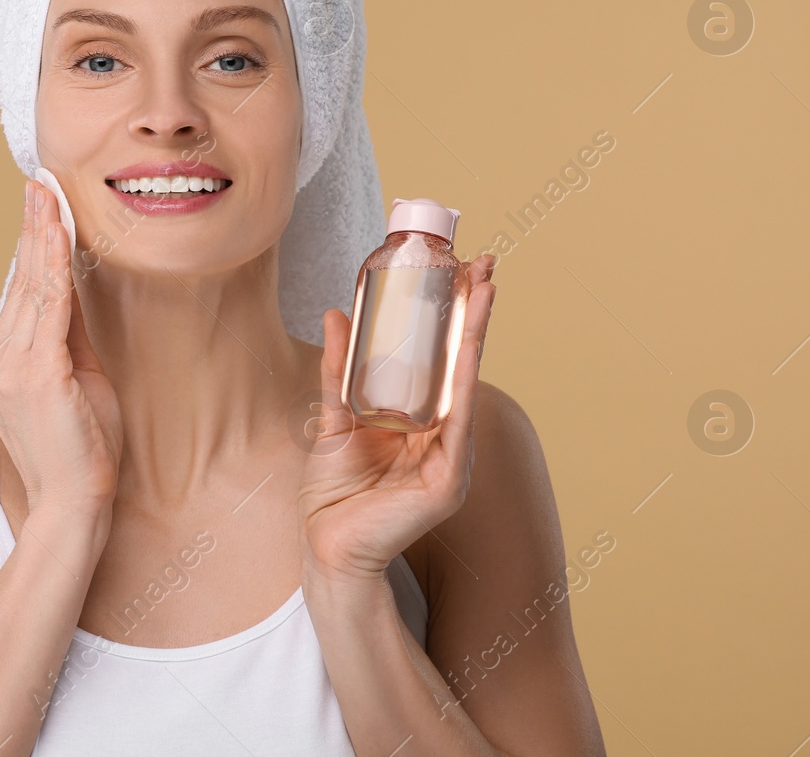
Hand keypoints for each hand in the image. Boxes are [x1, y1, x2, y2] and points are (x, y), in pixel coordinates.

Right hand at [0, 179, 122, 517]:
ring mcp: (9, 370)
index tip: (37, 208)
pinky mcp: (34, 375)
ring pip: (33, 290)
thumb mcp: (79, 380)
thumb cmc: (83, 449)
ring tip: (48, 197)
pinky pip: (49, 309)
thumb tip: (74, 289)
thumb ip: (70, 336)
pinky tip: (58, 237)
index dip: (31, 249)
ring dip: (43, 238)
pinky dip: (55, 268)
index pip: (21, 297)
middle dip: (33, 230)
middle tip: (39, 184)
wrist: (76, 504)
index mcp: (0, 368)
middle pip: (22, 285)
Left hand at [297, 255, 497, 587]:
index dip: (452, 318)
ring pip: (466, 384)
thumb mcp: (334, 417)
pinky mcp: (448, 479)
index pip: (442, 360)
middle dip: (475, 313)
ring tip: (483, 290)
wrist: (325, 544)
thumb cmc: (333, 491)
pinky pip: (458, 420)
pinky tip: (468, 345)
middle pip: (462, 364)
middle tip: (484, 265)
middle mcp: (444, 436)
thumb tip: (338, 312)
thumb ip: (338, 370)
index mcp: (421, 422)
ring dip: (475, 334)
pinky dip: (464, 379)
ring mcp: (452, 457)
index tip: (461, 273)